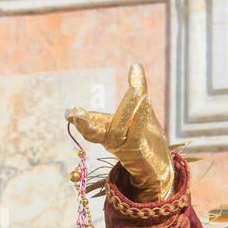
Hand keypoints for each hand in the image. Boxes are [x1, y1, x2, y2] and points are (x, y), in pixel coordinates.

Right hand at [66, 63, 174, 200]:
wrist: (159, 164)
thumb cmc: (146, 137)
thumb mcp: (141, 110)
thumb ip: (137, 87)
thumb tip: (135, 63)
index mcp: (105, 130)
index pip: (89, 124)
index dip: (79, 119)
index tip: (69, 113)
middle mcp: (109, 140)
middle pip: (94, 133)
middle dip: (85, 124)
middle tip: (76, 113)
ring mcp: (122, 147)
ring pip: (119, 128)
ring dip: (127, 109)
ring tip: (136, 91)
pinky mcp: (136, 151)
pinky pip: (136, 134)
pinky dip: (140, 118)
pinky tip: (146, 102)